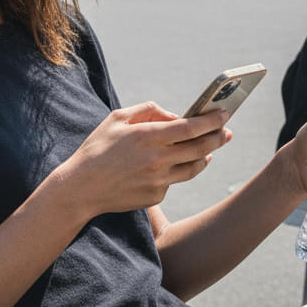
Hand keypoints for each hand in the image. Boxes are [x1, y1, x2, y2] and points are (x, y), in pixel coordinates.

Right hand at [57, 101, 232, 217]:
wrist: (80, 188)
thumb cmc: (97, 148)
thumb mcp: (117, 118)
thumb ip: (148, 110)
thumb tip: (174, 116)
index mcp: (148, 136)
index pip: (191, 127)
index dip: (211, 120)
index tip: (223, 114)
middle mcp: (157, 159)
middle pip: (201, 148)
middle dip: (218, 138)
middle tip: (227, 132)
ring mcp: (158, 181)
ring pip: (194, 168)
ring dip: (206, 156)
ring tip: (210, 149)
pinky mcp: (156, 196)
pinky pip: (174, 181)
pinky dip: (178, 171)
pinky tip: (177, 164)